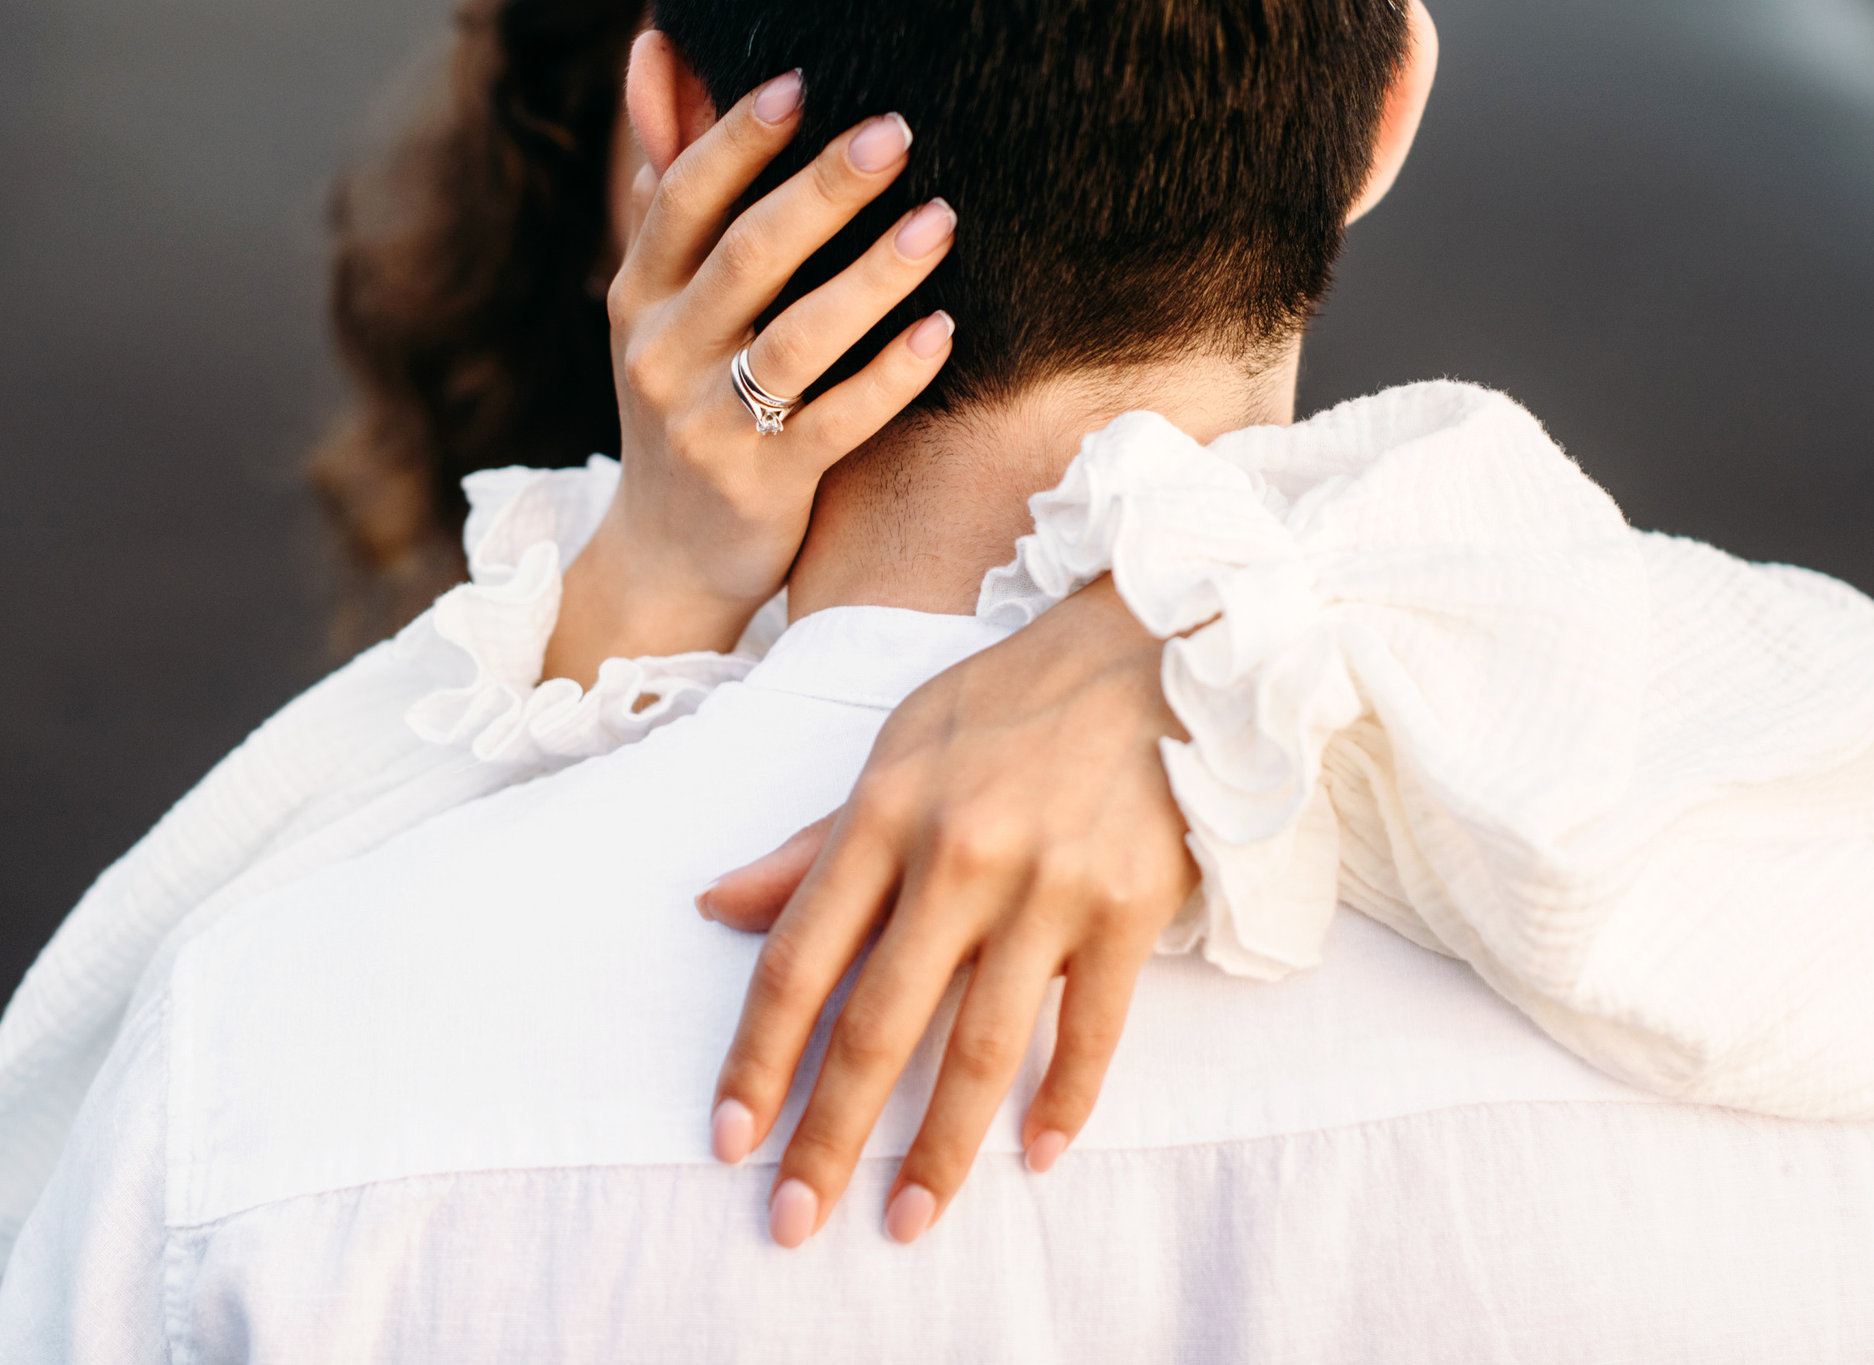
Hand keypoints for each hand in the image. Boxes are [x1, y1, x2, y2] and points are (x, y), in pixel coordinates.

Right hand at [547, 41, 956, 674]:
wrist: (665, 559)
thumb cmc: (684, 402)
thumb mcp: (659, 300)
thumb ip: (672, 181)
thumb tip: (657, 42)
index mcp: (638, 296)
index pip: (682, 200)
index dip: (736, 138)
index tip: (801, 79)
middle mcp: (662, 354)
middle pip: (747, 256)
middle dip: (822, 189)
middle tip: (897, 130)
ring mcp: (710, 427)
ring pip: (796, 340)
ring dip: (872, 276)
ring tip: (943, 220)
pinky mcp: (764, 487)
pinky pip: (836, 423)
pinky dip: (890, 376)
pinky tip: (944, 330)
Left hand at [702, 576, 1199, 1246]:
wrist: (1154, 650)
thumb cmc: (1010, 702)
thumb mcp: (897, 749)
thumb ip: (815, 844)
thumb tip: (719, 906)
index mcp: (885, 815)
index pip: (799, 962)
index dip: (758, 1060)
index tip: (731, 1139)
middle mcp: (958, 857)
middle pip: (877, 1027)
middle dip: (829, 1137)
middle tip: (795, 1222)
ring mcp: (1049, 887)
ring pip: (980, 1049)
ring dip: (940, 1151)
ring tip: (908, 1219)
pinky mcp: (1130, 907)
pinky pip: (1091, 1030)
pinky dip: (1063, 1100)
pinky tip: (1035, 1155)